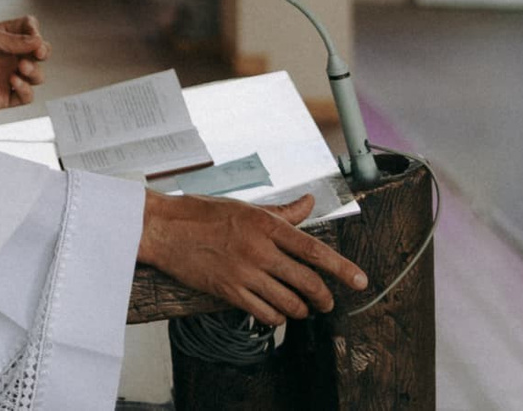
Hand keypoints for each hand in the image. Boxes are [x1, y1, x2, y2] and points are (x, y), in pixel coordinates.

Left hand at [0, 16, 49, 111]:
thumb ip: (10, 40)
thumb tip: (37, 41)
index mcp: (1, 37)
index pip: (28, 30)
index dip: (35, 31)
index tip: (34, 33)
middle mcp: (6, 56)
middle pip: (38, 53)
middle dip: (42, 52)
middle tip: (37, 52)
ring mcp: (5, 77)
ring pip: (36, 75)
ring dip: (35, 71)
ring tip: (21, 67)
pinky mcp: (2, 97)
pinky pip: (25, 96)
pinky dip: (26, 89)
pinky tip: (13, 81)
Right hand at [138, 192, 369, 325]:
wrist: (161, 228)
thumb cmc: (200, 213)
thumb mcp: (244, 206)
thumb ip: (282, 211)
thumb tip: (308, 204)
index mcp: (265, 224)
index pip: (314, 250)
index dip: (341, 268)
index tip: (361, 281)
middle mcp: (258, 250)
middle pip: (308, 282)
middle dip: (324, 298)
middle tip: (327, 302)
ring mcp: (243, 272)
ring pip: (290, 304)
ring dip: (301, 310)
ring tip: (299, 307)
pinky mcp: (228, 291)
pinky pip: (265, 314)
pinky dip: (277, 318)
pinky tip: (275, 312)